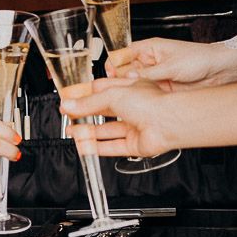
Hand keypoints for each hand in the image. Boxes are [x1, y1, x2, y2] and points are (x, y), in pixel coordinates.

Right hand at [60, 77, 175, 157]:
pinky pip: (113, 147)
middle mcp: (132, 107)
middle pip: (103, 111)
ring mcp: (134, 126)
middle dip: (85, 115)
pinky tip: (85, 146)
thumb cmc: (150, 102)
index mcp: (129, 89)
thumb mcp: (112, 95)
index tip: (69, 99)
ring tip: (71, 132)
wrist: (168, 122)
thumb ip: (88, 103)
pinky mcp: (135, 144)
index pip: (102, 90)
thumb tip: (69, 105)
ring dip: (88, 132)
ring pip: (106, 131)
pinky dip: (98, 148)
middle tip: (68, 117)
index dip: (85, 95)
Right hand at [106, 37, 236, 89]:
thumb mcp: (171, 65)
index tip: (108, 75)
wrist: (219, 71)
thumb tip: (128, 78)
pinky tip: (134, 104)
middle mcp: (149, 62)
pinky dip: (138, 99)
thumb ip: (148, 73)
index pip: (122, 55)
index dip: (113, 65)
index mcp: (149, 48)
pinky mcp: (161, 90)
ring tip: (118, 99)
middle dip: (115, 80)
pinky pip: (144, 93)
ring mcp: (155, 77)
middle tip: (108, 90)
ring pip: (132, 84)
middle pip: (124, 71)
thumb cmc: (199, 58)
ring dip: (126, 91)